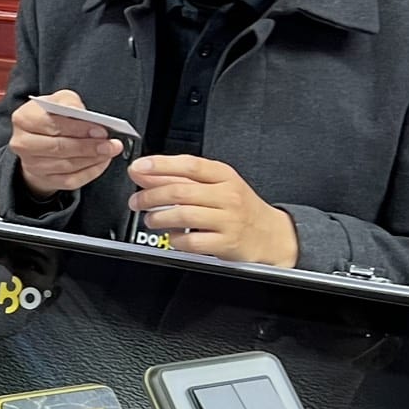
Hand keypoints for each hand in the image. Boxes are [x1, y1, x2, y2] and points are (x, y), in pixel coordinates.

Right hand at [7, 89, 121, 196]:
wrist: (41, 138)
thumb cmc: (52, 116)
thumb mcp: (59, 100)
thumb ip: (69, 102)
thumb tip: (80, 113)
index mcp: (23, 119)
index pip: (51, 124)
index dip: (77, 128)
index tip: (101, 130)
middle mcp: (22, 143)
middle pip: (58, 148)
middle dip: (88, 146)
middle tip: (110, 144)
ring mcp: (31, 164)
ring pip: (66, 166)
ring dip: (92, 159)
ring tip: (110, 151)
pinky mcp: (44, 179)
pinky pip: (70, 180)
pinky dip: (90, 172)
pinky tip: (102, 162)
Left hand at [127, 155, 298, 266]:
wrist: (271, 235)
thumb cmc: (239, 208)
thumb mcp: (215, 185)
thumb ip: (179, 177)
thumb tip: (143, 171)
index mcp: (224, 176)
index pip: (189, 165)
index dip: (160, 165)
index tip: (138, 167)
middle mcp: (227, 196)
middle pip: (180, 191)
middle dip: (150, 196)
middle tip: (136, 201)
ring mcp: (228, 220)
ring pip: (183, 215)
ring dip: (158, 218)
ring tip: (150, 220)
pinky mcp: (226, 243)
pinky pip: (191, 242)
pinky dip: (174, 240)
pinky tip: (171, 237)